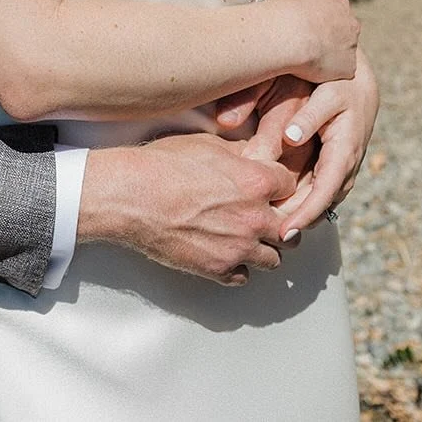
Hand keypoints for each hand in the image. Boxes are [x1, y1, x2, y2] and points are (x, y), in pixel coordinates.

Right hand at [77, 134, 297, 285]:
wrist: (131, 196)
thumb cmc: (162, 166)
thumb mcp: (205, 144)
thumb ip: (238, 154)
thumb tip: (253, 157)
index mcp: (255, 182)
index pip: (290, 186)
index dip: (278, 185)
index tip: (271, 188)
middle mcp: (254, 218)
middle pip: (289, 228)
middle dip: (278, 221)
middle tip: (262, 216)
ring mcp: (238, 248)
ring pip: (273, 259)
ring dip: (262, 248)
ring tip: (244, 237)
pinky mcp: (219, 270)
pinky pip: (244, 277)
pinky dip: (237, 267)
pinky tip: (224, 252)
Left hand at [213, 52, 378, 237]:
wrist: (358, 73)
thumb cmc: (338, 80)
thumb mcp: (325, 93)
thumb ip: (307, 115)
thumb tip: (290, 137)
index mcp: (345, 149)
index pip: (324, 192)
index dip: (305, 214)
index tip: (285, 231)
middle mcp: (348, 162)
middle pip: (323, 202)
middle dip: (300, 221)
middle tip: (271, 237)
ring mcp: (344, 162)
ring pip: (323, 197)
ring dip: (303, 213)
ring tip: (274, 228)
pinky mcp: (337, 159)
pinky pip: (322, 185)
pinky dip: (306, 199)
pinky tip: (284, 205)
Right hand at [269, 0, 359, 82]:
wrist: (292, 32)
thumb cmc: (289, 7)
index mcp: (339, 4)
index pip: (337, 12)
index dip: (323, 20)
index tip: (310, 24)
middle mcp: (351, 24)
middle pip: (345, 33)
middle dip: (332, 37)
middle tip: (310, 42)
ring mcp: (351, 47)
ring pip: (343, 53)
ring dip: (330, 56)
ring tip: (308, 59)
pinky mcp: (348, 68)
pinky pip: (339, 73)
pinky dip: (328, 73)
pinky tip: (311, 72)